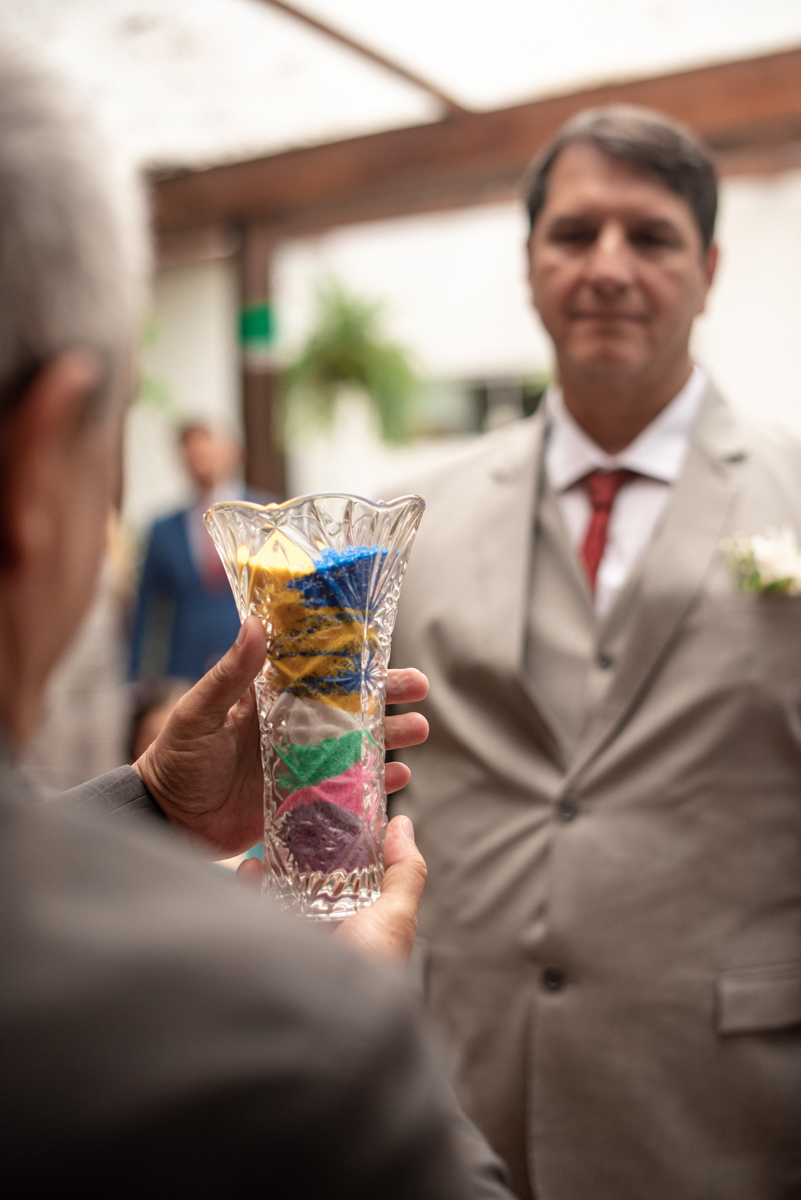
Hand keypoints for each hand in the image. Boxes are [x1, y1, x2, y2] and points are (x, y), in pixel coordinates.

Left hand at [133, 616, 428, 856]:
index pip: (321, 672)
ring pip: (357, 744)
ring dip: (390, 736)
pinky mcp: (304, 799)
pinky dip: (374, 783)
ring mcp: (302, 763)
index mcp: (270, 699)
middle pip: (351, 706)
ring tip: (418, 732)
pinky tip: (398, 777)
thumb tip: (255, 623)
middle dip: (388, 696)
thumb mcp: (198, 713)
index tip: (388, 648)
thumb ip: (228, 674)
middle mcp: (293, 727)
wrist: (166, 819)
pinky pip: (348, 788)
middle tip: (419, 690)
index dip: (356, 660)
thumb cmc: (175, 760)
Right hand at [237, 814, 426, 965]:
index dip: (342, 841)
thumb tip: (404, 823)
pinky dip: (250, 886)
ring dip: (273, 865)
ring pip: (282, 892)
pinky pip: (256, 910)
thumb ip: (404, 872)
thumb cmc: (369, 970)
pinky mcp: (268, 947)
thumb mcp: (396, 917)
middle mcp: (331, 929)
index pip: (352, 872)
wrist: (327, 1027)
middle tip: (289, 816)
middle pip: (313, 878)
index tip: (328, 806)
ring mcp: (299, 938)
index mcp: (363, 921)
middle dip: (300, 850)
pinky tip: (250, 868)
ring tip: (267, 841)